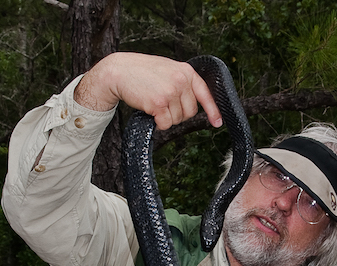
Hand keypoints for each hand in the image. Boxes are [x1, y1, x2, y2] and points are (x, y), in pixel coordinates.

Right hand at [74, 52, 222, 129]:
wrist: (119, 71)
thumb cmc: (142, 72)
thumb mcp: (168, 70)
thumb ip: (182, 82)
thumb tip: (194, 104)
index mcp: (186, 71)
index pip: (205, 93)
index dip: (212, 110)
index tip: (217, 122)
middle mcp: (181, 80)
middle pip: (190, 112)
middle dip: (178, 114)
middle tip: (163, 103)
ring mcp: (171, 92)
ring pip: (177, 120)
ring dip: (166, 118)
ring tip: (154, 102)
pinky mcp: (159, 103)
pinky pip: (165, 124)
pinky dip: (157, 123)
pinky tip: (149, 110)